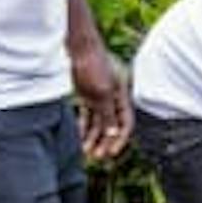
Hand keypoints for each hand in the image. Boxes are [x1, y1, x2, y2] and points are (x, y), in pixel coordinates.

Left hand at [70, 43, 132, 161]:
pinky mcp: (87, 93)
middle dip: (105, 141)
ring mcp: (99, 95)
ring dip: (93, 137)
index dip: (119, 139)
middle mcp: (113, 96)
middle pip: (111, 124)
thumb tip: (113, 133)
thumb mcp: (101, 91)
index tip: (111, 153)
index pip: (125, 123)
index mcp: (122, 95)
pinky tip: (79, 138)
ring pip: (99, 121)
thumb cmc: (91, 64)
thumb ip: (107, 113)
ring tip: (86, 151)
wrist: (76, 46)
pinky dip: (84, 126)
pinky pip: (88, 115)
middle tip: (97, 157)